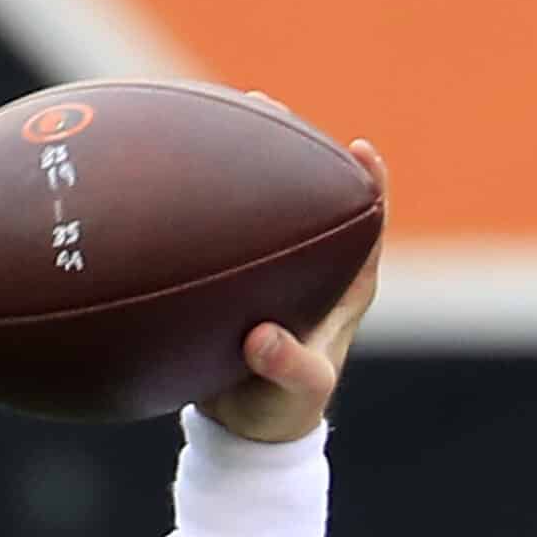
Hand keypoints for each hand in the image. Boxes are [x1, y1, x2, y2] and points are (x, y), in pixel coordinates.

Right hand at [197, 114, 386, 443]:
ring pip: (264, 204)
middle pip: (312, 197)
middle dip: (294, 148)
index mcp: (342, 291)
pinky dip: (201, 199)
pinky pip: (221, 227)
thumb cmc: (280, 410)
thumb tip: (263, 338)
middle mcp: (310, 270)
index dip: (369, 186)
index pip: (367, 227)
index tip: (360, 150)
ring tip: (220, 112)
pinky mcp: (234, 278)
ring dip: (246, 160)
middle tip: (267, 105)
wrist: (243, 430)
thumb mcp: (291, 394)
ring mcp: (271, 270)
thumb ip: (286, 367)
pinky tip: (167, 168)